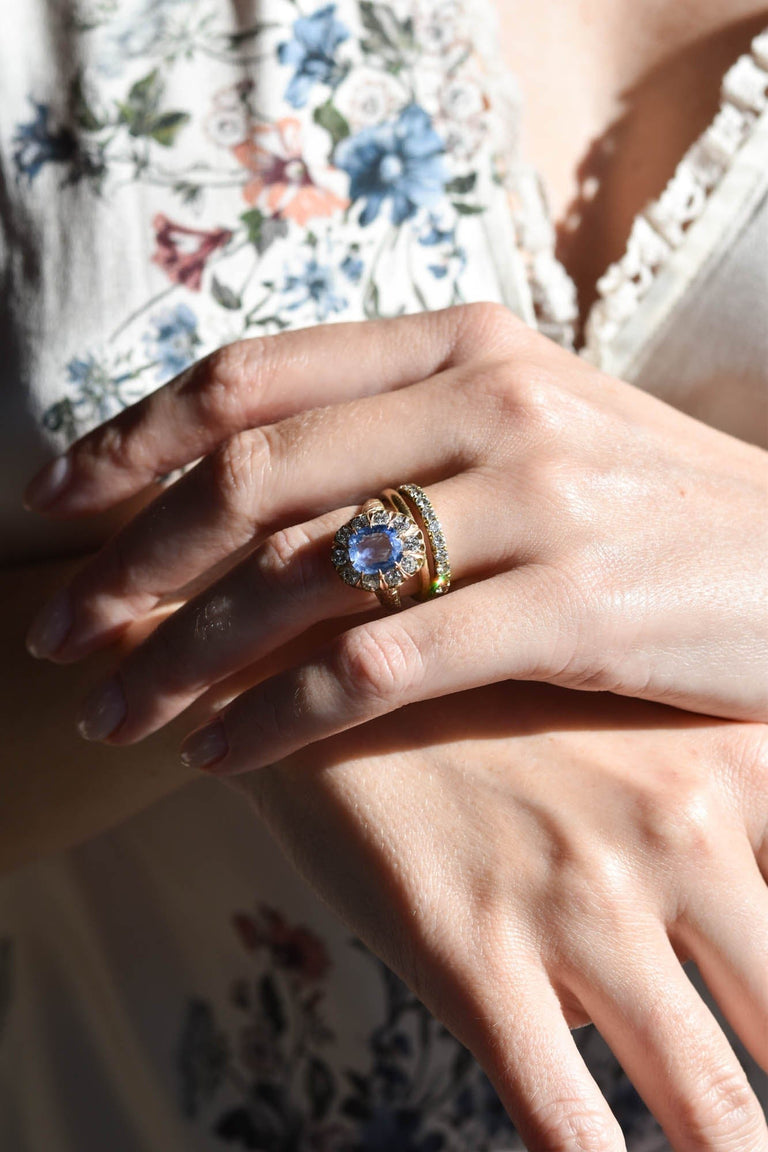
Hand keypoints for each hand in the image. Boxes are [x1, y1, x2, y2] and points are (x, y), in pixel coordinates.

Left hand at [23, 304, 767, 766]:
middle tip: (59, 637)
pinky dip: (281, 715)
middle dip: (130, 562)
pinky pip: (382, 664)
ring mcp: (538, 496)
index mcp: (465, 343)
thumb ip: (396, 443)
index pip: (253, 375)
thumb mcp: (527, 438)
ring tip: (117, 716)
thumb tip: (242, 487)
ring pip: (301, 575)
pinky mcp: (575, 605)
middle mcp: (492, 398)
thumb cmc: (649, 514)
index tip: (54, 502)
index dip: (130, 438)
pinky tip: (223, 758)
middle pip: (251, 474)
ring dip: (183, 655)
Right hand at [228, 683, 767, 1151]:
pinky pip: (565, 1120)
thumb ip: (715, 824)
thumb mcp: (635, 724)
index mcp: (731, 763)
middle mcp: (679, 829)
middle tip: (763, 1121)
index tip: (767, 1001)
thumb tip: (718, 962)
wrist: (333, 670)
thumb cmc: (493, 704)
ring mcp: (580, 896)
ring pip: (712, 1102)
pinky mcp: (477, 954)